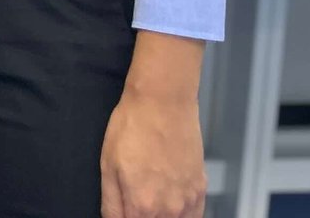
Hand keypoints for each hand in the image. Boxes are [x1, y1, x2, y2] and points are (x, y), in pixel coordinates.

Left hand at [100, 92, 205, 217]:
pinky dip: (181, 215)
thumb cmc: (132, 128)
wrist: (163, 103)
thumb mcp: (108, 165)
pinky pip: (194, 217)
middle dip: (142, 216)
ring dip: (161, 216)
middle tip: (135, 199)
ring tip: (149, 200)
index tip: (124, 210)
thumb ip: (111, 203)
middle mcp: (169, 210)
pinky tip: (169, 203)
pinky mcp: (201, 190)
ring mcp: (188, 201)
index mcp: (142, 206)